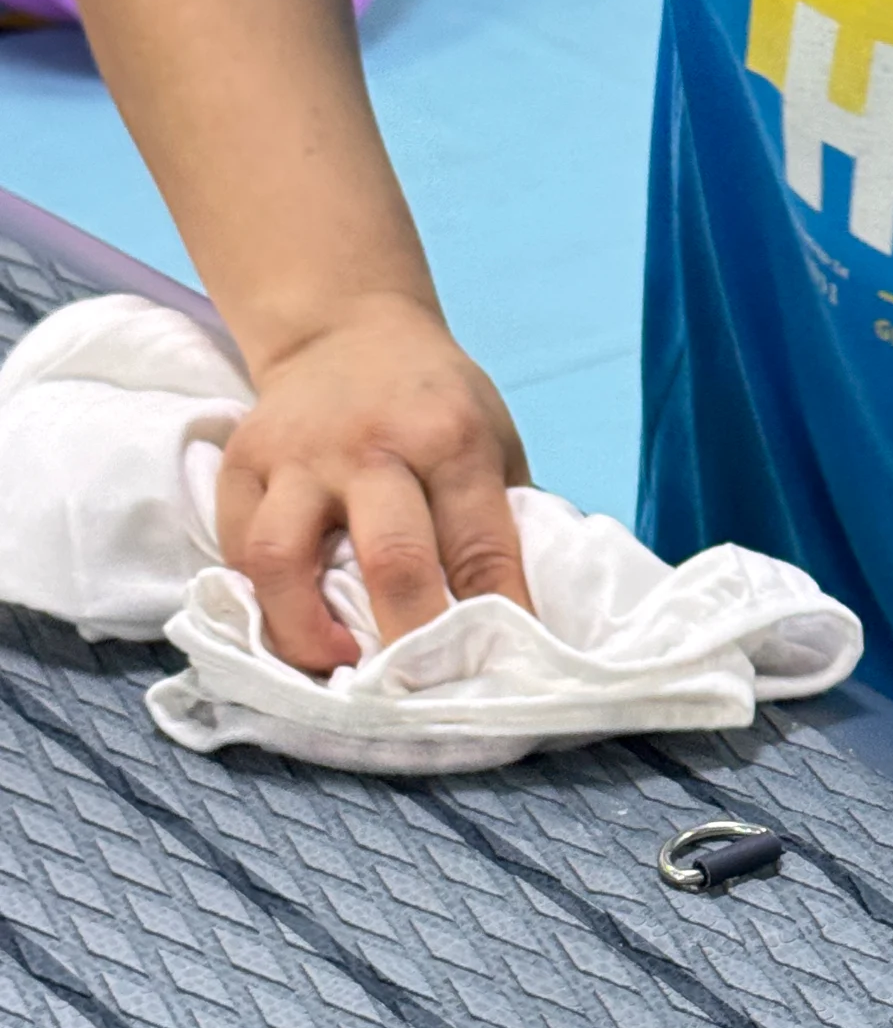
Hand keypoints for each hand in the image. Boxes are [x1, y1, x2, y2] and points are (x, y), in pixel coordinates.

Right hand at [214, 294, 532, 673]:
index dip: (496, 624)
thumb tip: (519, 628)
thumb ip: (501, 525)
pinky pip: (238, 550)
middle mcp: (371, 445)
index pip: (481, 551)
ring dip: (305, 634)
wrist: (344, 330)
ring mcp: (296, 455)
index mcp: (451, 439)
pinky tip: (293, 626)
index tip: (502, 677)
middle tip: (419, 696)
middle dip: (410, 645)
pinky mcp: (240, 464)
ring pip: (281, 560)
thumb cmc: (437, 405)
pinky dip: (261, 603)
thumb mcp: (495, 443)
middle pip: (391, 562)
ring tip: (337, 667)